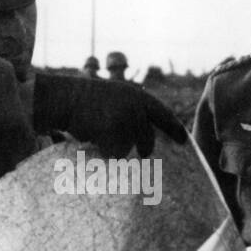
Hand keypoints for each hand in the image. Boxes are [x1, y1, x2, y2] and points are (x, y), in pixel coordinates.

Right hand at [32, 73, 186, 157]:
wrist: (66, 97)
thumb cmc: (86, 100)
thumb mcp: (116, 97)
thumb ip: (133, 112)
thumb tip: (144, 138)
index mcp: (138, 96)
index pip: (163, 115)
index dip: (174, 129)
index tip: (184, 141)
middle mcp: (136, 106)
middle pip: (147, 138)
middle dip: (144, 148)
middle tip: (144, 154)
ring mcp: (126, 118)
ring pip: (127, 147)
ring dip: (113, 146)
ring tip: (97, 132)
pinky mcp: (115, 130)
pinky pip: (113, 152)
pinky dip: (103, 151)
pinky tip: (93, 139)